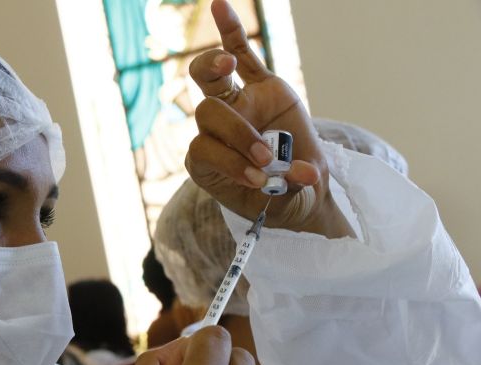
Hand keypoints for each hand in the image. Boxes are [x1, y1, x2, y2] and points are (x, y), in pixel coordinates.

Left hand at [186, 0, 352, 237]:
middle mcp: (215, 131)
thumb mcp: (287, 203)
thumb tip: (305, 175)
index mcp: (209, 163)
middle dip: (237, 134)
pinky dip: (230, 32)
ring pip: (212, 79)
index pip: (203, 150)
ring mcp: (236, 104)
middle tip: (267, 155)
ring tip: (225, 64)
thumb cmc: (285, 198)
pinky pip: (241, 53)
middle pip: (207, 114)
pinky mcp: (260, 85)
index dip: (227, 160)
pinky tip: (219, 6)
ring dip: (213, 67)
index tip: (257, 179)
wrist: (300, 186)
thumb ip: (291, 188)